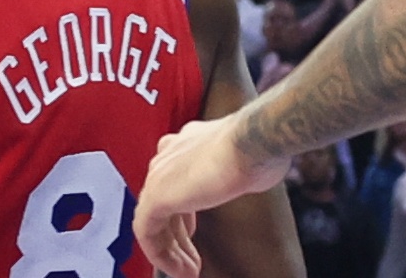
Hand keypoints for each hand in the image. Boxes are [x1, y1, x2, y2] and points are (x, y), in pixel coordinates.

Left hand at [134, 116, 287, 277]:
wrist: (253, 141)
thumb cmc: (258, 147)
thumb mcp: (246, 159)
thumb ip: (235, 169)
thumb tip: (251, 174)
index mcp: (185, 143)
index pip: (174, 183)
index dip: (182, 214)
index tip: (191, 234)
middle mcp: (168, 156)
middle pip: (164, 204)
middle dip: (178, 238)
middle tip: (192, 262)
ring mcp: (159, 175)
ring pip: (154, 221)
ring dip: (170, 251)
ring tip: (187, 272)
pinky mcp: (156, 195)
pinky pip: (146, 231)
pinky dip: (161, 255)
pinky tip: (179, 270)